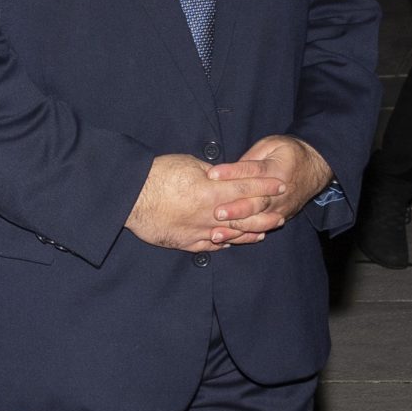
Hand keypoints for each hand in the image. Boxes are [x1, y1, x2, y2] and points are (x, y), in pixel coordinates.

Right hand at [126, 153, 287, 252]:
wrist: (130, 197)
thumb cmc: (156, 175)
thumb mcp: (188, 164)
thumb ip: (211, 173)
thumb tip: (225, 176)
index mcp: (211, 192)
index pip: (246, 188)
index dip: (265, 186)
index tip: (281, 185)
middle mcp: (209, 214)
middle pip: (244, 217)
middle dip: (264, 215)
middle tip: (281, 214)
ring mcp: (197, 231)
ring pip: (230, 235)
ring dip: (249, 234)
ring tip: (264, 232)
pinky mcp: (183, 242)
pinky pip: (209, 245)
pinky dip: (224, 243)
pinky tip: (233, 242)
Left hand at [219, 135, 332, 234]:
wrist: (315, 168)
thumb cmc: (288, 153)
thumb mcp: (271, 145)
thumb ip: (251, 157)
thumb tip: (229, 172)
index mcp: (276, 168)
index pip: (252, 171)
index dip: (232, 173)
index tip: (212, 175)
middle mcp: (279, 192)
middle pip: (256, 202)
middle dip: (235, 209)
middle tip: (216, 212)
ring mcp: (280, 207)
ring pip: (258, 220)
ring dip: (238, 227)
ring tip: (217, 232)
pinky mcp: (281, 217)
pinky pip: (262, 229)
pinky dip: (245, 236)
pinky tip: (230, 240)